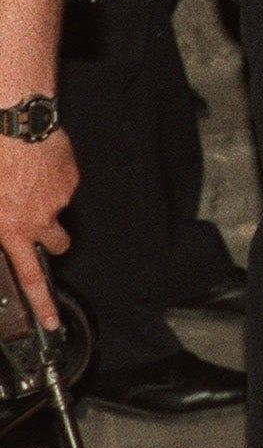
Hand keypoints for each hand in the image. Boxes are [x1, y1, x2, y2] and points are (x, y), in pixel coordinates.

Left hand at [0, 133, 76, 331]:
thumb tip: (3, 232)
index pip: (31, 276)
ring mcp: (59, 198)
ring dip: (45, 202)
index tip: (53, 321)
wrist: (16, 126)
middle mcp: (39, 219)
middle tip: (36, 224)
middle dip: (50, 240)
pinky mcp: (70, 177)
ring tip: (26, 180)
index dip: (43, 303)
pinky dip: (52, 180)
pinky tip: (36, 165)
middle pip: (57, 244)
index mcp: (13, 229)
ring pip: (56, 210)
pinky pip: (63, 186)